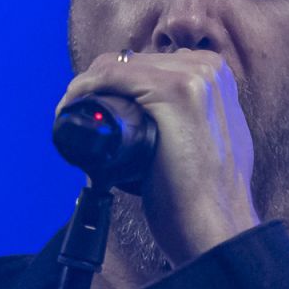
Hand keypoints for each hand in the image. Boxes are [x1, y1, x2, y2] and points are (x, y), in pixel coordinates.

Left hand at [57, 49, 261, 267]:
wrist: (217, 226)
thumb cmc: (204, 196)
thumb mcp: (209, 141)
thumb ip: (193, 119)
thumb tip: (158, 119)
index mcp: (215, 76)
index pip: (147, 64)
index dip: (110, 82)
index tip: (90, 105)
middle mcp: (208, 69)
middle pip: (131, 61)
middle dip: (97, 84)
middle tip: (75, 112)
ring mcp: (195, 77)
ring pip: (118, 66)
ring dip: (86, 86)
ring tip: (71, 113)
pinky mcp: (177, 92)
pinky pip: (113, 76)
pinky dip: (85, 88)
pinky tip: (71, 106)